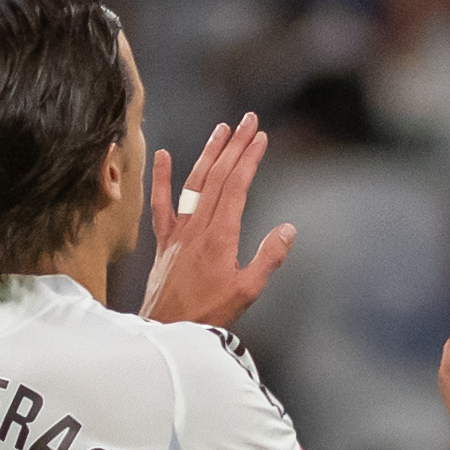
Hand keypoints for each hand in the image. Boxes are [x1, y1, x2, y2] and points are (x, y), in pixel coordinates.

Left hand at [141, 113, 296, 327]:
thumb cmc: (208, 314)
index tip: (261, 137)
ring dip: (208, 153)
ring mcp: (178, 231)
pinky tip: (163, 154)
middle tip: (248, 121)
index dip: (249, 158)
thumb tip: (289, 229)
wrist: (166, 328)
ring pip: (193, 183)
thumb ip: (268, 258)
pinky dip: (161, 178)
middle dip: (235, 146)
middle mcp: (198, 227)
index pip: (236, 186)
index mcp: (220, 237)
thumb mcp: (247, 291)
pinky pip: (160, 204)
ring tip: (221, 130)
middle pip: (217, 176)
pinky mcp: (163, 240)